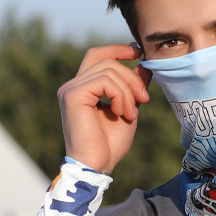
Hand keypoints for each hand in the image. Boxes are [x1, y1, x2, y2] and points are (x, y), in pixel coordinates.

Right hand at [57, 43, 151, 172]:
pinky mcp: (73, 95)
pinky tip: (122, 113)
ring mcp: (70, 89)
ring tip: (131, 113)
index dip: (117, 49)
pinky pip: (104, 81)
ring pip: (108, 69)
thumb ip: (132, 87)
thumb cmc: (109, 145)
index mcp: (82, 88)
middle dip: (131, 76)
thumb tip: (144, 65)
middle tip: (145, 99)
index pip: (97, 55)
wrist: (97, 166)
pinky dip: (120, 95)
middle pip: (106, 60)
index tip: (138, 52)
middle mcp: (72, 85)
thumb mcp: (128, 109)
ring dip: (128, 90)